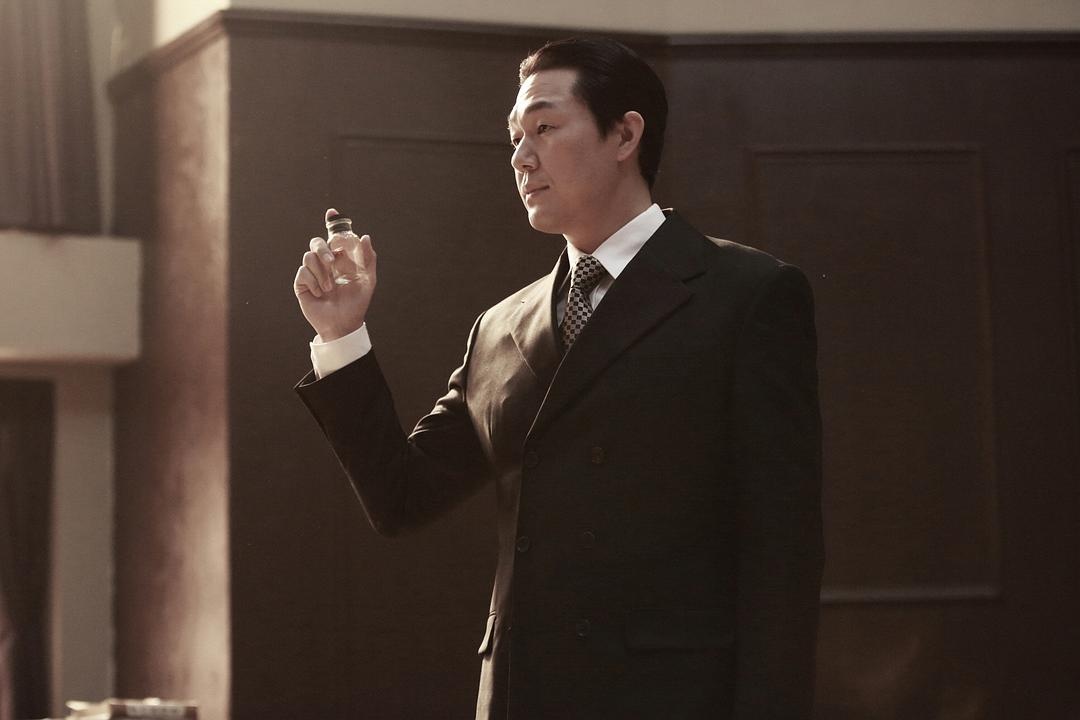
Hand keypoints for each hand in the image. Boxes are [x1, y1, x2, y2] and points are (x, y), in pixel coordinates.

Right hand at [293, 217, 376, 340]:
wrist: (343, 324)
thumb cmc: (356, 303)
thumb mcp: (368, 280)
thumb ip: (368, 258)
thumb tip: (365, 236)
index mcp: (341, 259)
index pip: (334, 237)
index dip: (333, 223)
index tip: (332, 212)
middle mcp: (325, 263)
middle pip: (317, 242)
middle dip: (324, 249)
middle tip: (333, 261)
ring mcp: (312, 273)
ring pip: (309, 256)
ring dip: (322, 272)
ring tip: (330, 288)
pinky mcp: (302, 284)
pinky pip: (303, 272)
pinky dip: (314, 282)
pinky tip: (321, 294)